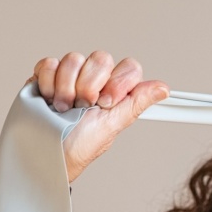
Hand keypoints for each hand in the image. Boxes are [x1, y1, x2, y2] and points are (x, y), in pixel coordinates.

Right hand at [31, 51, 168, 182]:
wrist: (48, 152)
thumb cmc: (81, 144)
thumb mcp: (112, 125)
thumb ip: (136, 102)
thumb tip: (163, 89)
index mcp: (115, 91)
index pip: (129, 67)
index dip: (118, 82)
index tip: (106, 103)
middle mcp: (95, 79)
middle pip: (101, 58)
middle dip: (89, 86)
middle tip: (83, 106)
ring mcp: (71, 75)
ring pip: (74, 58)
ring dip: (66, 88)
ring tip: (63, 107)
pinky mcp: (48, 74)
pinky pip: (50, 63)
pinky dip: (48, 83)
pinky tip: (49, 99)